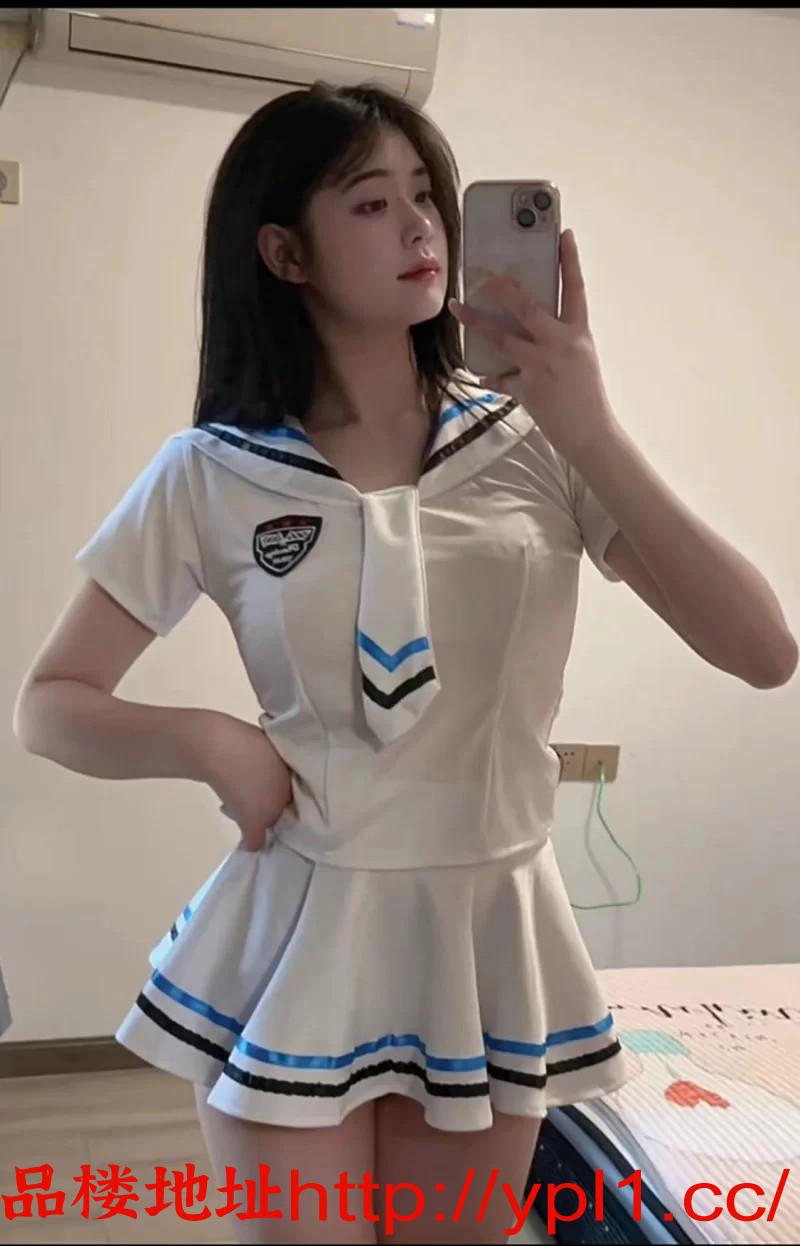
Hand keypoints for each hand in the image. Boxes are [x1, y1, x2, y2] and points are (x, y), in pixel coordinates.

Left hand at [201, 714, 292, 851]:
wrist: (216, 748)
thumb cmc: (243, 787)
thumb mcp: (253, 821)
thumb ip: (258, 838)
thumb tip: (255, 845)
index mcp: (297, 781)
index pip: (294, 807)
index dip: (278, 821)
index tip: (261, 829)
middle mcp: (288, 764)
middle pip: (278, 793)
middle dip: (261, 808)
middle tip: (243, 817)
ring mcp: (270, 749)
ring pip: (262, 780)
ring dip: (247, 794)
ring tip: (228, 803)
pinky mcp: (249, 739)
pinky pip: (247, 766)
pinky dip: (238, 778)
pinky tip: (223, 783)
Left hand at [449, 229, 618, 465]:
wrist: (590, 433)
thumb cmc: (585, 393)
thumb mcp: (580, 356)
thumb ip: (560, 336)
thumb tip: (531, 319)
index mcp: (579, 333)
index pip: (575, 288)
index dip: (570, 260)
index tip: (563, 233)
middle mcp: (561, 344)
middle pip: (526, 307)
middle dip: (500, 287)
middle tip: (479, 271)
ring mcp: (542, 366)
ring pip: (501, 337)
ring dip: (475, 322)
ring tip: (457, 307)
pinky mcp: (528, 389)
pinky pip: (499, 378)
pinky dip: (489, 375)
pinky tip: (480, 373)